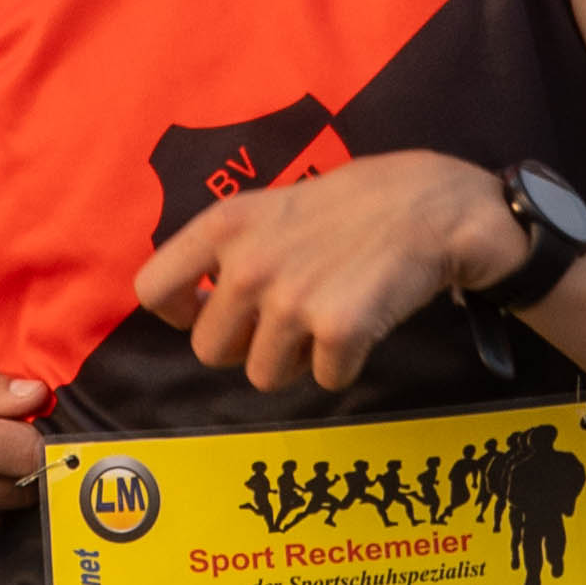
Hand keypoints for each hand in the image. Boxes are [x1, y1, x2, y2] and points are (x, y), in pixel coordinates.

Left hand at [137, 152, 508, 398]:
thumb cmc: (354, 204)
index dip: (179, 313)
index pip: (153, 290)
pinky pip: (325, 380)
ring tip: (326, 318)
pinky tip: (363, 324)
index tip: (209, 311)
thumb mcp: (274, 204)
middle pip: (210, 351)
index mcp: (225, 226)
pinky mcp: (338, 331)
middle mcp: (248, 264)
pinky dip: (346, 364)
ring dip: (295, 361)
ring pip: (263, 376)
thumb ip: (230, 249)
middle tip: (287, 320)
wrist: (432, 206)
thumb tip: (195, 309)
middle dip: (246, 345)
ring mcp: (291, 301)